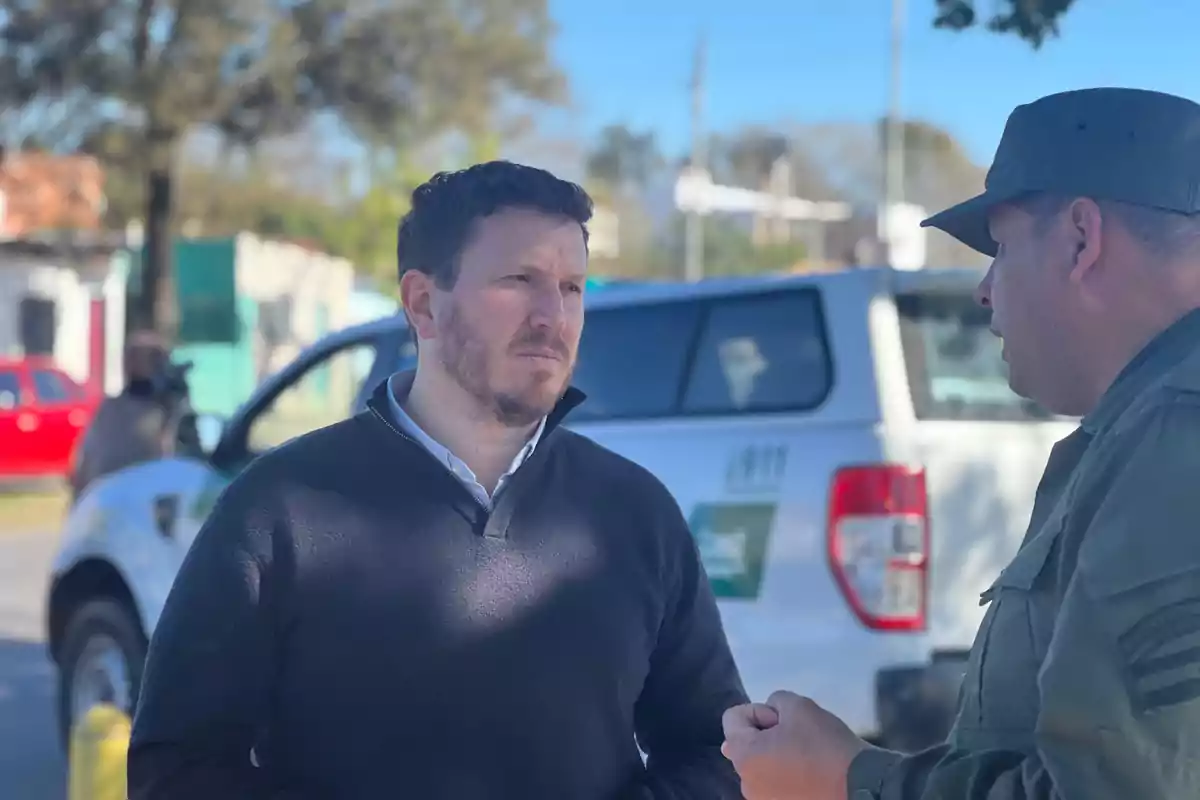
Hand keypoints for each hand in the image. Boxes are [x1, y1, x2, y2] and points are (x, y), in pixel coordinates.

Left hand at [721, 690, 869, 799]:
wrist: (862, 786)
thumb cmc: (825, 745)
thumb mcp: (799, 706)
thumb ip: (775, 701)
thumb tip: (766, 718)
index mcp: (744, 757)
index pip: (733, 718)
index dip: (760, 711)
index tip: (786, 720)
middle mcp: (746, 784)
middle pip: (746, 743)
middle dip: (767, 733)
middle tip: (798, 735)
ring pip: (761, 764)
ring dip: (777, 754)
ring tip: (808, 755)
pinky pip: (774, 784)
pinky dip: (786, 774)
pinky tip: (810, 773)